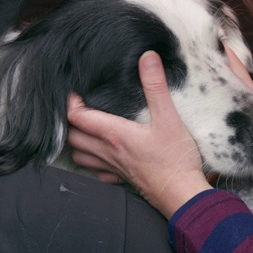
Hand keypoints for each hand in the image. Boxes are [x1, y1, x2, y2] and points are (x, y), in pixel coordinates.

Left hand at [67, 51, 211, 217]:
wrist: (182, 194)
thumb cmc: (176, 158)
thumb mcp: (169, 117)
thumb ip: (156, 87)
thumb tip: (147, 58)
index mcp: (114, 134)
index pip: (78, 117)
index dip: (71, 102)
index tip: (75, 90)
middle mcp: (108, 152)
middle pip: (73, 136)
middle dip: (70, 121)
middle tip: (78, 107)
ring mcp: (113, 169)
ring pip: (80, 155)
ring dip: (77, 142)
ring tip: (84, 130)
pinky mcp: (122, 180)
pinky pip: (97, 172)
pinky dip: (92, 162)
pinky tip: (102, 156)